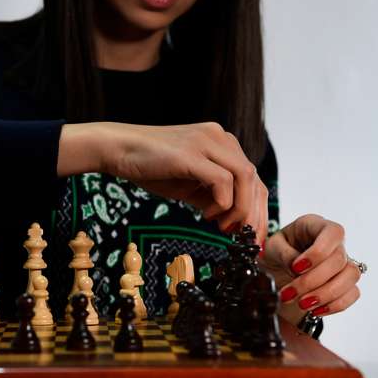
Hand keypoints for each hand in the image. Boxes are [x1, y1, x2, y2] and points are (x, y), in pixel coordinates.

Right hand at [58, 121, 268, 235]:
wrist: (118, 149)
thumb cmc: (151, 166)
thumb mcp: (189, 184)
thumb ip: (212, 196)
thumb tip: (233, 221)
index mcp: (221, 142)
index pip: (253, 177)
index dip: (258, 209)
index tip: (252, 236)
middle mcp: (219, 137)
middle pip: (255, 178)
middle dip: (255, 214)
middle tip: (246, 240)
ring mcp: (206, 142)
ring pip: (245, 178)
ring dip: (240, 210)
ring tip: (224, 228)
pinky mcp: (191, 153)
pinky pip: (222, 181)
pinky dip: (222, 203)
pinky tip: (206, 215)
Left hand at [258, 214, 361, 323]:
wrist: (277, 274)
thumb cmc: (275, 254)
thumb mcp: (271, 248)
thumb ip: (283, 253)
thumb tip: (297, 268)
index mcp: (315, 225)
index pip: (332, 233)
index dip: (318, 252)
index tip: (296, 268)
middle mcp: (334, 242)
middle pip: (339, 259)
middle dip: (313, 280)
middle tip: (290, 293)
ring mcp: (343, 262)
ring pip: (351, 276)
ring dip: (326, 294)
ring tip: (302, 304)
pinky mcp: (346, 283)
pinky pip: (353, 293)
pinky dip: (335, 305)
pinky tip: (315, 310)